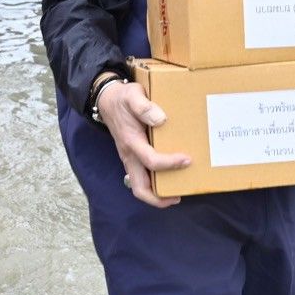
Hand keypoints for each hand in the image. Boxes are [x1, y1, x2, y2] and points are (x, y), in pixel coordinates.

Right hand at [97, 80, 191, 207]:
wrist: (108, 100)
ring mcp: (130, 158)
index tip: (187, 159)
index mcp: (131, 141)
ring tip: (175, 192)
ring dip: (156, 194)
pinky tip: (169, 177)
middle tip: (177, 196)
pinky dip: (154, 183)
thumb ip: (144, 107)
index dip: (169, 163)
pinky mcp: (133, 158)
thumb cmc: (123, 98)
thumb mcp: (133, 95)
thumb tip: (161, 120)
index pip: (150, 160)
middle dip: (158, 198)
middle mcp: (129, 155)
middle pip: (140, 188)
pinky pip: (142, 177)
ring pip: (139, 186)